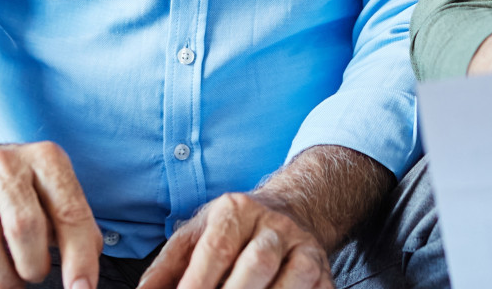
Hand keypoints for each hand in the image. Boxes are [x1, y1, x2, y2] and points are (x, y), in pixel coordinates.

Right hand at [0, 141, 102, 288]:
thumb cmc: (19, 188)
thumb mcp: (54, 191)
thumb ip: (74, 226)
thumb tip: (84, 273)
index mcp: (44, 158)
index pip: (68, 212)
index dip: (79, 257)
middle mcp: (3, 161)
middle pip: (23, 227)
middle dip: (34, 266)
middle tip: (35, 273)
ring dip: (3, 275)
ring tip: (12, 277)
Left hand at [137, 191, 332, 288]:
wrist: (288, 212)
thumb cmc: (231, 232)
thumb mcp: (195, 236)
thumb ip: (166, 269)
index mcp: (236, 211)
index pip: (216, 249)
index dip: (198, 284)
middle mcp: (273, 225)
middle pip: (257, 264)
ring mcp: (304, 247)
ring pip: (295, 278)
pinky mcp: (325, 271)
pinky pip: (320, 288)